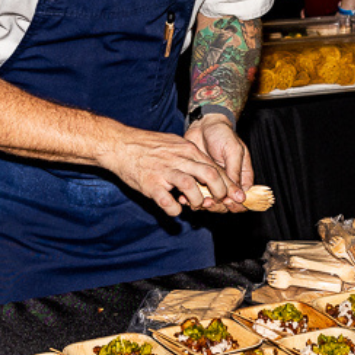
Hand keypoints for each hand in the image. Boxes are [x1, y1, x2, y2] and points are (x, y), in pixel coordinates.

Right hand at [102, 123, 236, 217]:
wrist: (119, 145)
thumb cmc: (147, 146)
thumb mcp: (174, 144)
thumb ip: (191, 157)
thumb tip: (209, 171)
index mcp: (186, 149)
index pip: (214, 167)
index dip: (227, 184)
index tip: (234, 196)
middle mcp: (178, 159)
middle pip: (209, 174)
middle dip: (219, 192)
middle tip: (218, 202)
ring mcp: (164, 171)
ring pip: (191, 187)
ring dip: (197, 201)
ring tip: (194, 205)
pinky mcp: (150, 184)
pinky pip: (167, 202)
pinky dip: (174, 210)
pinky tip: (174, 210)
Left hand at [184, 114, 251, 212]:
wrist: (203, 124)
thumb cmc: (222, 134)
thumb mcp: (232, 151)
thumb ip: (235, 172)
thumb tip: (241, 197)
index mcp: (241, 177)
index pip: (242, 200)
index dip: (234, 205)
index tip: (225, 201)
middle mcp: (227, 183)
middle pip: (225, 206)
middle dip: (216, 206)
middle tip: (207, 201)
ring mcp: (212, 183)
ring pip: (210, 203)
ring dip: (202, 204)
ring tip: (195, 199)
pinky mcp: (198, 181)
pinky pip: (195, 196)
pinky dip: (190, 199)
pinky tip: (183, 197)